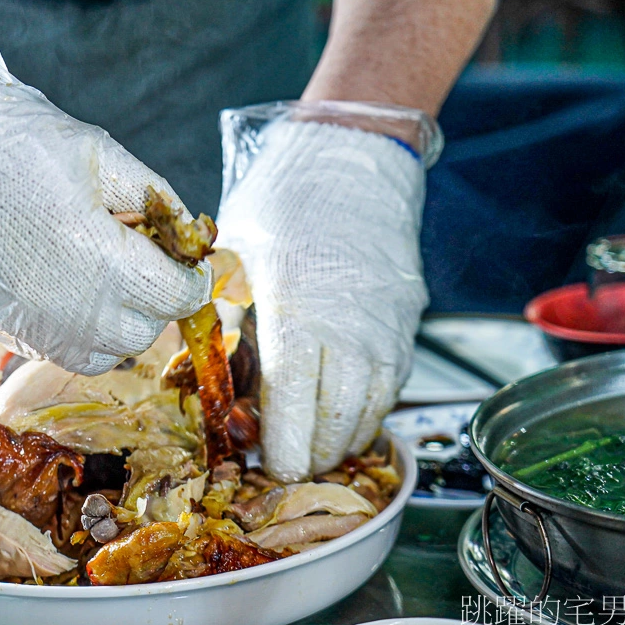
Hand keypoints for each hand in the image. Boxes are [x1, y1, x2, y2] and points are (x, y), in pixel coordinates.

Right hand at [0, 41, 210, 374]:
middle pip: (145, 331)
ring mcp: (34, 327)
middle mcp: (72, 310)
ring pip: (106, 354)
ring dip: (121, 323)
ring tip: (109, 276)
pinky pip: (62, 352)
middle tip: (148, 258)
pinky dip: (81, 332)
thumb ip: (152, 196)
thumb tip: (188, 229)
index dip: (193, 277)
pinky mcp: (2, 331)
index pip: (176, 296)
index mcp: (102, 261)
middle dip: (158, 299)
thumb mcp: (97, 153)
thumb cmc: (8, 140)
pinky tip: (69, 288)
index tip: (190, 260)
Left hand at [217, 101, 440, 480]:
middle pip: (338, 423)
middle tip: (283, 463)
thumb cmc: (281, 202)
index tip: (270, 468)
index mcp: (297, 314)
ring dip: (339, 439)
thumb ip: (227, 321)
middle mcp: (351, 330)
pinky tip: (340, 409)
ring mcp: (386, 327)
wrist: (349, 156)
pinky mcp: (406, 320)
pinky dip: (365, 409)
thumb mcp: (234, 257)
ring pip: (371, 411)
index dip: (285, 449)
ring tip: (310, 446)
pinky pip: (390, 384)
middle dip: (310, 456)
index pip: (296, 407)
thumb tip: (218, 375)